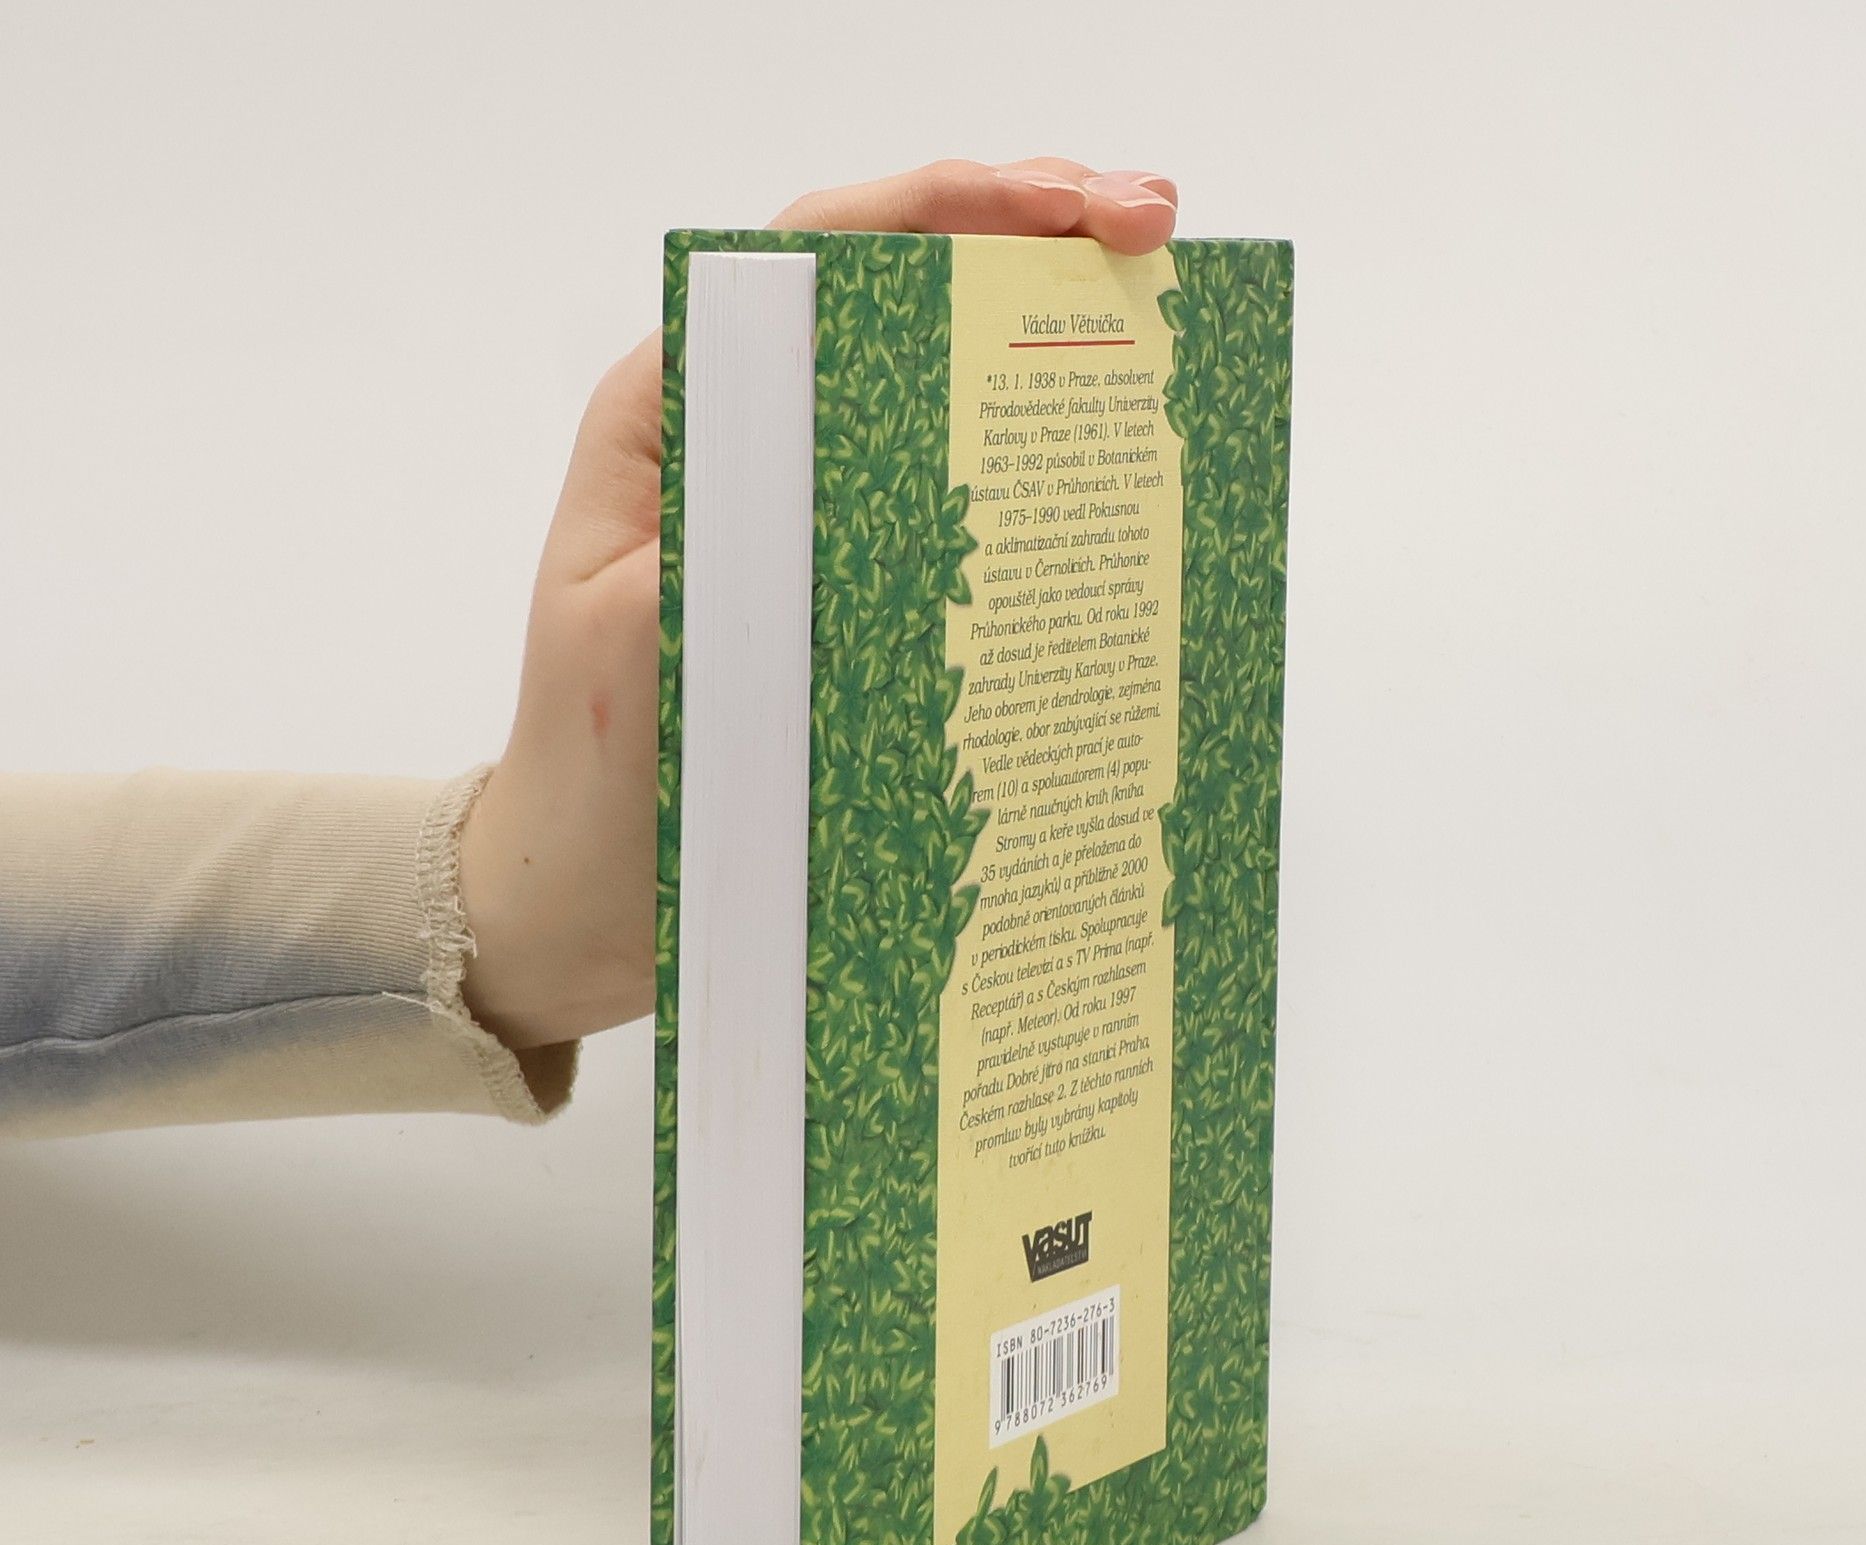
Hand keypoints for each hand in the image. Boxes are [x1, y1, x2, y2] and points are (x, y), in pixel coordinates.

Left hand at [457, 157, 1179, 1051]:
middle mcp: (749, 443)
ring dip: (1046, 347)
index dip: (948, 207)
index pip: (817, 253)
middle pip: (898, 296)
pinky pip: (951, 511)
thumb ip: (720, 548)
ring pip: (938, 392)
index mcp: (678, 415)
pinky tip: (1110, 477)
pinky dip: (1029, 477)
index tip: (1068, 209)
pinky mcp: (848, 592)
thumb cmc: (590, 777)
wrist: (586, 897)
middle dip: (1029, 242)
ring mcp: (806, 517)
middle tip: (1156, 232)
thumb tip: (850, 467)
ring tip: (1162, 321)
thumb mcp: (632, 652)